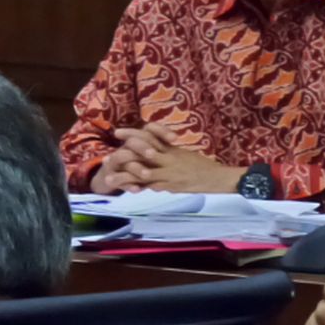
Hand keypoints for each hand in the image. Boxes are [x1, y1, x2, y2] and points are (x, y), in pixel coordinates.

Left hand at [91, 123, 245, 193]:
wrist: (217, 177)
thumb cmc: (202, 166)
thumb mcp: (184, 155)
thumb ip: (169, 153)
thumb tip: (155, 152)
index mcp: (171, 147)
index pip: (149, 135)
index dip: (132, 133)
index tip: (118, 133)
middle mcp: (168, 157)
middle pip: (141, 151)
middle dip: (123, 153)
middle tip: (106, 157)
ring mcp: (169, 172)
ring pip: (142, 172)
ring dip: (124, 176)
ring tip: (109, 179)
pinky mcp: (171, 185)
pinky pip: (152, 186)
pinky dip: (140, 187)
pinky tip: (128, 190)